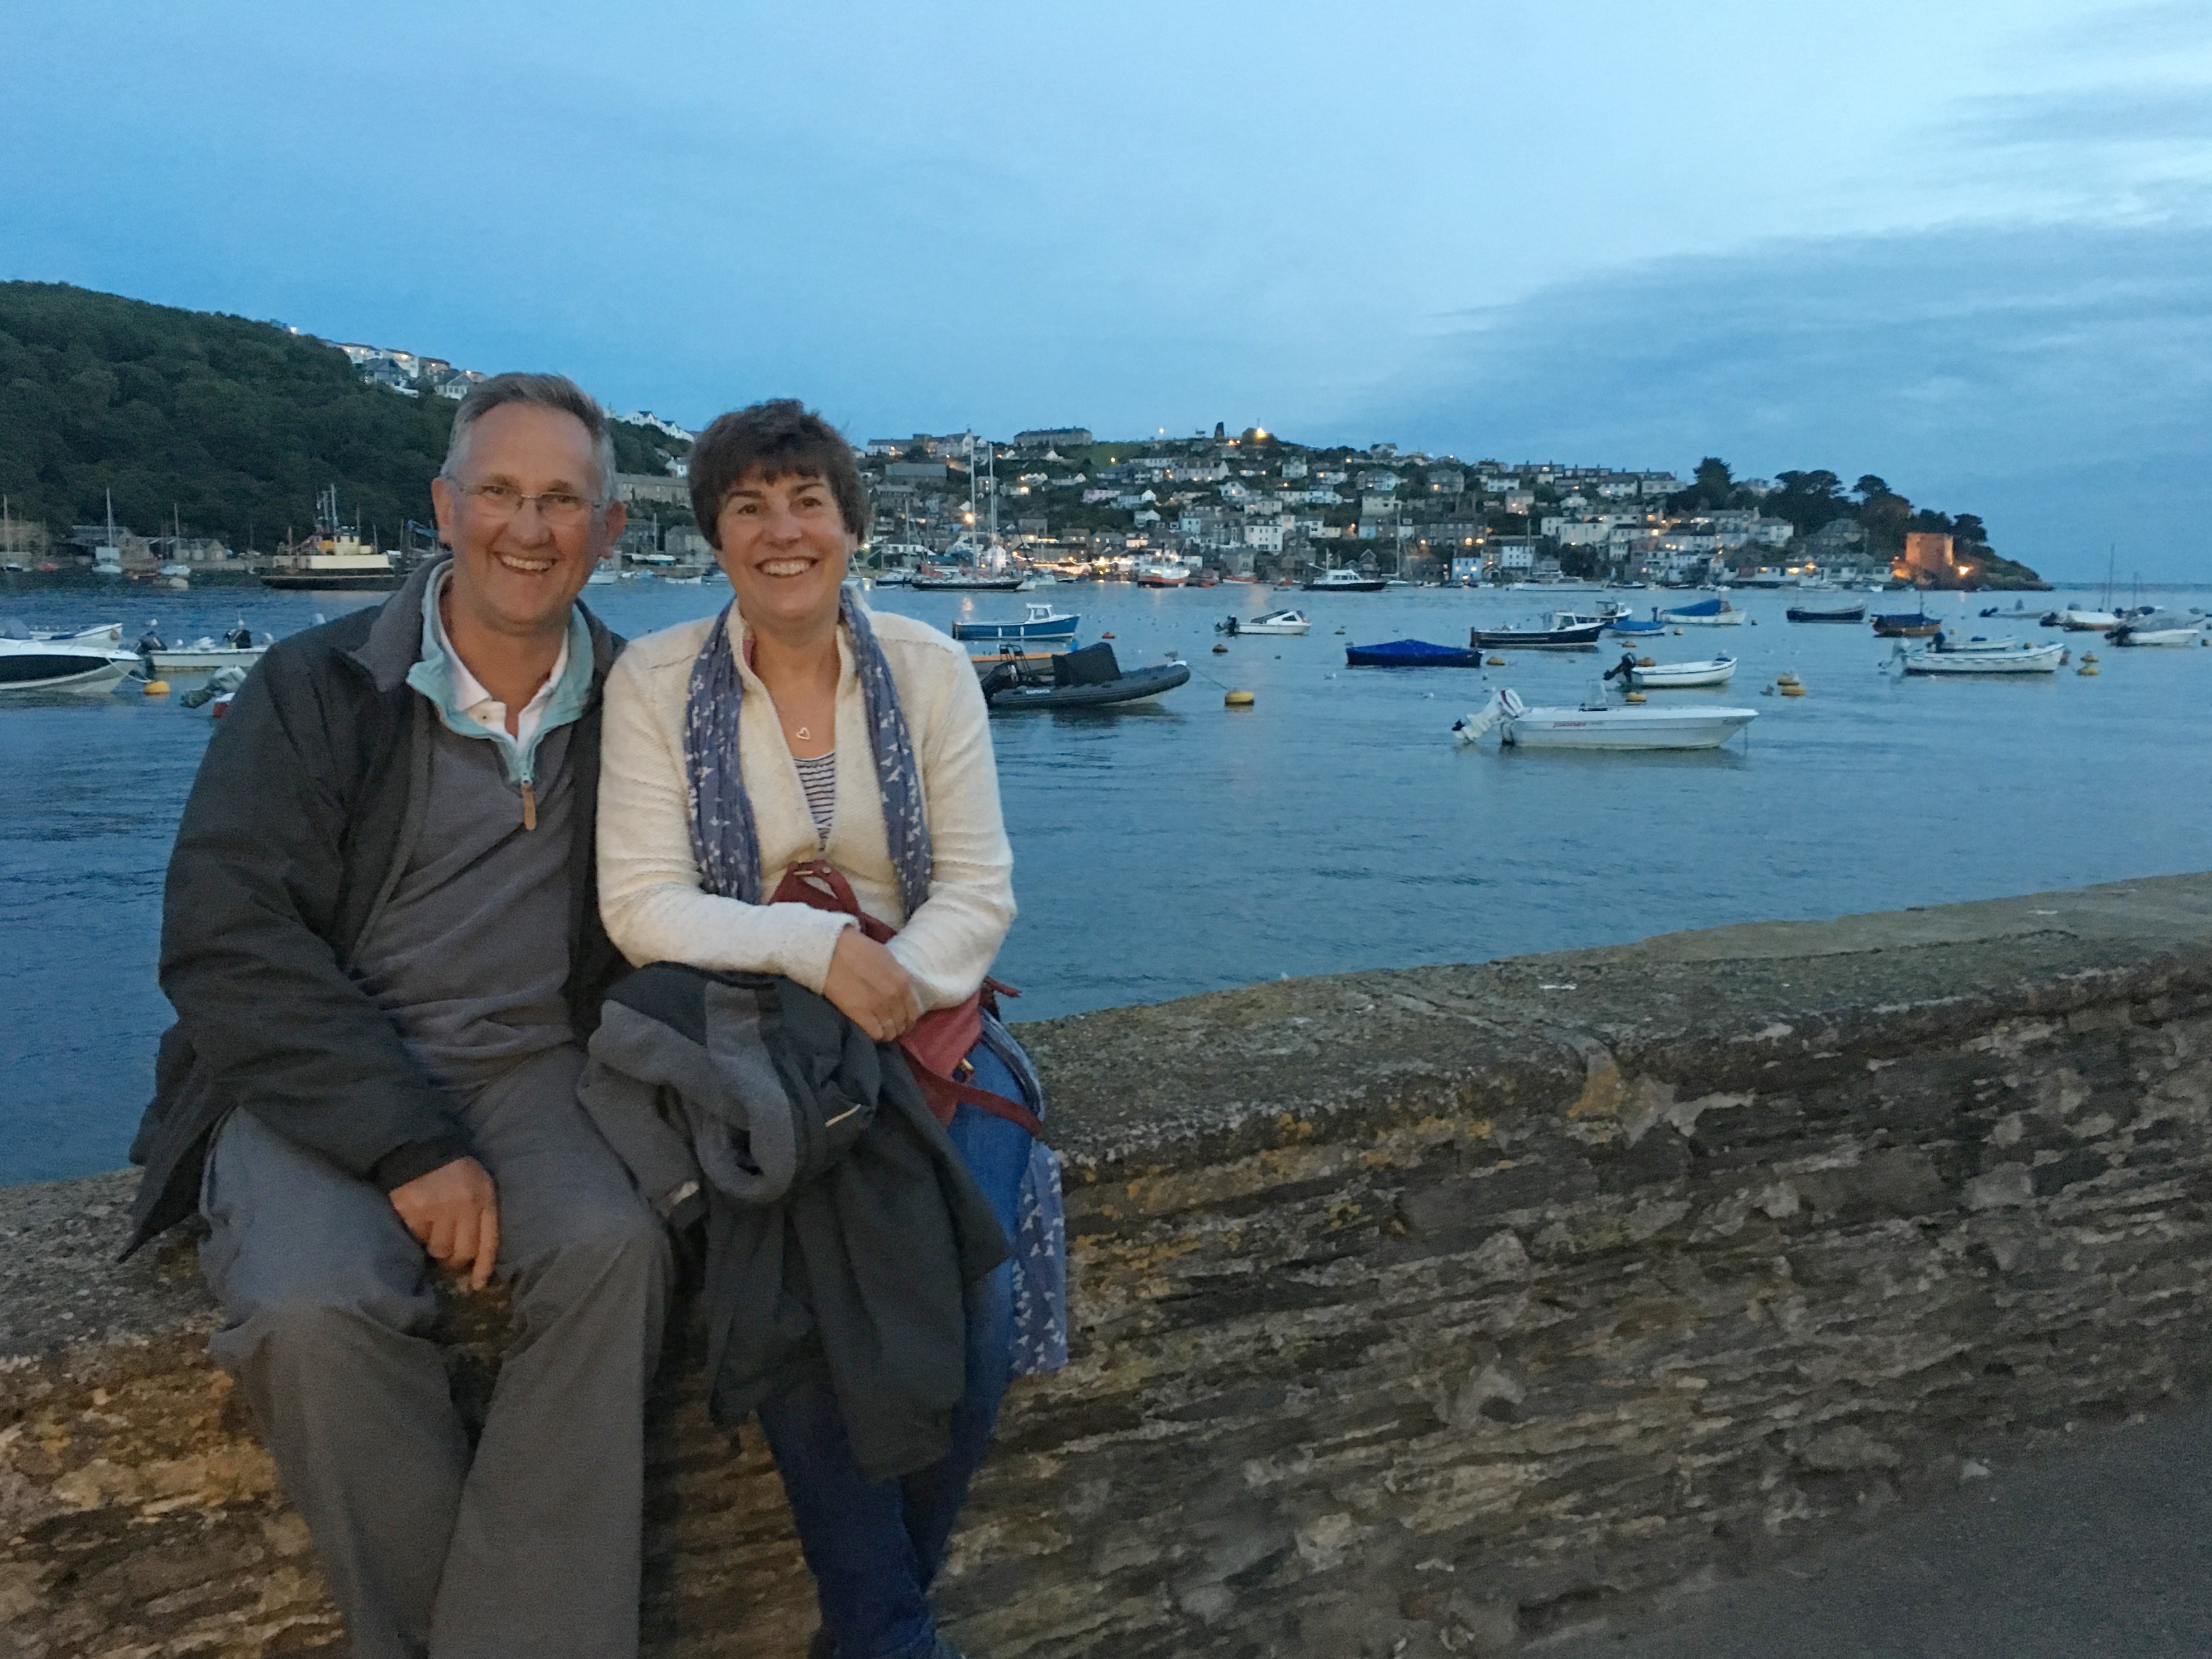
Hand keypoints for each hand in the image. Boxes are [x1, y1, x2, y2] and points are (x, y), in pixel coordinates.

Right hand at [388, 1156, 500, 1288]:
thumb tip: (477, 1255)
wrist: (422, 1147)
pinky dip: (417, 1235)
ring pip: (439, 1249)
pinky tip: (417, 1221)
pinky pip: (417, 1238)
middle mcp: (464, 1205)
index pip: (488, 1242)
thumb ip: (483, 1214)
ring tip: (432, 1232)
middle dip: (455, 1261)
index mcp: (485, 1198)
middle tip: (447, 1259)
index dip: (483, 1267)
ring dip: (435, 1248)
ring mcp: (438, 1209)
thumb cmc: (456, 1171)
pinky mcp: (414, 1210)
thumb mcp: (481, 1185)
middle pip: (462, 1252)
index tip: (477, 1285)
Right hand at [822, 926, 921, 1043]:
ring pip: (890, 1032)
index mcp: (903, 981)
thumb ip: (897, 976)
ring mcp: (878, 1007)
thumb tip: (900, 990)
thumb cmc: (858, 949)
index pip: (913, 1011)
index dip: (908, 1019)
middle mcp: (895, 996)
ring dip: (886, 1033)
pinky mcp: (860, 1014)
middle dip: (897, 1027)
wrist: (832, 950)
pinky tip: (869, 1030)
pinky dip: (874, 1035)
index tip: (901, 1021)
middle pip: (902, 1023)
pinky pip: (875, 1034)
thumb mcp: (887, 958)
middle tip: (888, 1026)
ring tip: (878, 1030)